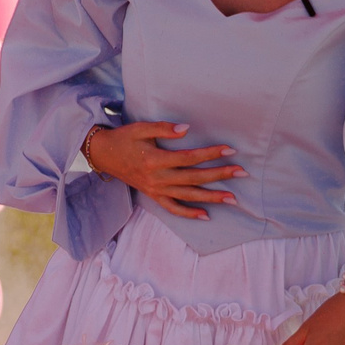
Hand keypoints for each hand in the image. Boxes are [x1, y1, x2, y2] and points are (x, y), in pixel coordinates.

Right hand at [79, 121, 243, 219]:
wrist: (103, 155)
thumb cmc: (124, 138)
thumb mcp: (141, 128)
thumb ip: (164, 128)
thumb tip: (187, 129)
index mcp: (155, 160)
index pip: (189, 158)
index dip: (210, 154)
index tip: (229, 151)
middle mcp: (157, 178)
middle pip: (193, 178)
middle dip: (219, 176)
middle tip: (241, 173)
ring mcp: (155, 190)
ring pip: (188, 196)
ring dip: (211, 198)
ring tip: (232, 198)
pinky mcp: (153, 196)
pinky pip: (173, 208)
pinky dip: (189, 213)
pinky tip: (206, 216)